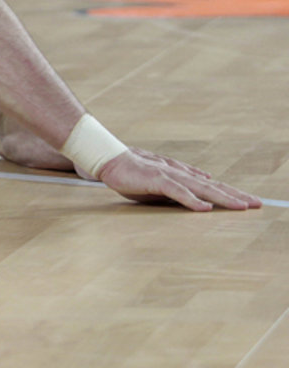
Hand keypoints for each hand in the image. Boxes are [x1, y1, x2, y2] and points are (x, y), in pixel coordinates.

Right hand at [98, 148, 261, 210]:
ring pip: (201, 188)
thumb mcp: (160, 181)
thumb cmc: (132, 172)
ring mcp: (168, 175)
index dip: (230, 193)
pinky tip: (205, 208)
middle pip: (213, 186)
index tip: (249, 201)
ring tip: (241, 206)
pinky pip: (177, 191)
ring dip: (222, 197)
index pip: (210, 185)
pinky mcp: (156, 179)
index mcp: (180, 175)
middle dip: (236, 195)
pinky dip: (192, 200)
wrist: (109, 159)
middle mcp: (179, 173)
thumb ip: (181, 185)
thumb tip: (203, 186)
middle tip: (258, 204)